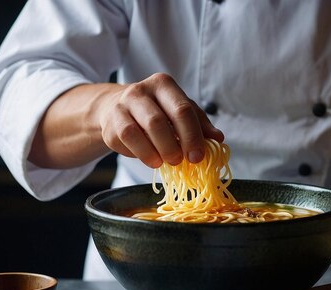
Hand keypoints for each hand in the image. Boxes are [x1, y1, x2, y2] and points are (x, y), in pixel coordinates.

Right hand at [31, 73, 222, 168]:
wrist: (117, 110)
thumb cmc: (156, 111)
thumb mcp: (179, 113)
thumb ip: (199, 124)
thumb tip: (218, 138)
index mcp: (164, 85)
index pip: (182, 110)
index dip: (193, 135)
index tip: (198, 156)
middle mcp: (141, 90)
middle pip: (160, 120)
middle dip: (175, 145)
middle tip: (183, 162)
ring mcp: (123, 104)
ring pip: (141, 130)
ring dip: (158, 150)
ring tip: (168, 162)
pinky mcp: (112, 121)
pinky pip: (127, 139)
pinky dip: (143, 153)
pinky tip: (153, 161)